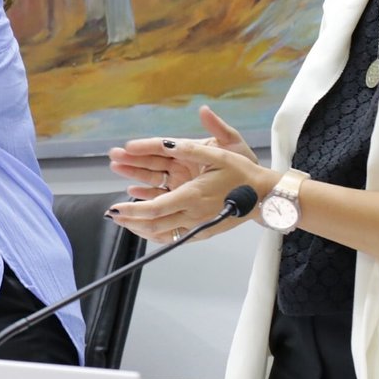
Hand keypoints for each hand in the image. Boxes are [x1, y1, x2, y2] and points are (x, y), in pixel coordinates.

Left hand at [106, 138, 276, 244]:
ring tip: (122, 221)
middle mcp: (194, 215)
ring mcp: (198, 226)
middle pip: (153, 225)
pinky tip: (144, 228)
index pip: (155, 209)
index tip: (114, 208)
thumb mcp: (220, 153)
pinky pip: (174, 237)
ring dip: (139, 229)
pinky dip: (155, 234)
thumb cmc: (244, 174)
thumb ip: (189, 148)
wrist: (267, 196)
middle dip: (129, 221)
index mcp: (193, 196)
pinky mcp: (203, 231)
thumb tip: (165, 141)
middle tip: (111, 214)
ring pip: (161, 234)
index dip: (132, 211)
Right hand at [109, 106, 256, 199]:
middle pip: (151, 161)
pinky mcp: (179, 196)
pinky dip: (145, 193)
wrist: (254, 188)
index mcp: (189, 151)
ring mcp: (178, 181)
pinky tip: (133, 190)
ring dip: (132, 172)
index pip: (162, 147)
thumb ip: (218, 128)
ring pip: (150, 176)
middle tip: (113, 155)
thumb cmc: (244, 164)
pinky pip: (159, 194)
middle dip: (131, 158)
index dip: (145, 146)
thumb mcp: (233, 144)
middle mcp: (180, 164)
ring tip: (115, 168)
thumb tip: (204, 109)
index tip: (129, 146)